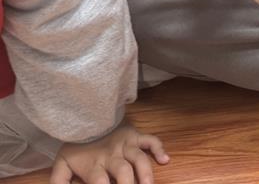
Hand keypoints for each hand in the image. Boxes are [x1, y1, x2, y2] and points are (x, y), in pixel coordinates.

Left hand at [50, 122, 168, 183]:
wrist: (86, 116)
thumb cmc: (76, 145)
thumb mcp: (62, 164)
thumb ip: (58, 182)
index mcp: (94, 165)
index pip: (99, 183)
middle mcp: (112, 156)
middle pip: (123, 173)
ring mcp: (126, 145)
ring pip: (139, 159)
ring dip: (146, 173)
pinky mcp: (135, 136)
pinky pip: (150, 140)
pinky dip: (159, 149)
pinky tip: (165, 160)